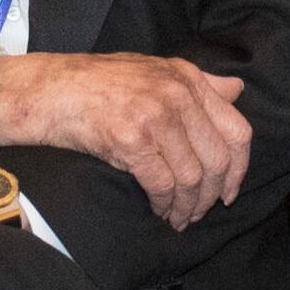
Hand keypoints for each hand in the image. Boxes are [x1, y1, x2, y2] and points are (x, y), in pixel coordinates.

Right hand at [0, 51, 252, 226]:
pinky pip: (162, 184)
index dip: (239, 169)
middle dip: (212, 196)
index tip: (230, 192)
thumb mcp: (154, 70)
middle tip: (200, 213)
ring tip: (178, 219)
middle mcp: (177, 94)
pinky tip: (159, 211)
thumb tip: (238, 91)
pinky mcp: (130, 139)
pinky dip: (164, 204)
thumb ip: (198, 83)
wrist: (50, 90)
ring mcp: (155, 115)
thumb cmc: (99, 84)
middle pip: (217, 160)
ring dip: (187, 206)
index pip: (237, 130)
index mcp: (188, 78)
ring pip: (191, 177)